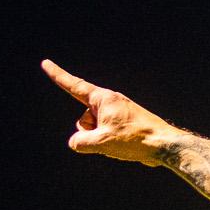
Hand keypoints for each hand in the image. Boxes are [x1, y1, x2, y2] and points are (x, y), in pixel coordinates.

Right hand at [41, 59, 184, 162]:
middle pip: (84, 119)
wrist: (164, 144)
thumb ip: (80, 142)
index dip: (58, 75)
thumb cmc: (135, 139)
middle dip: (89, 133)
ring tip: (121, 143)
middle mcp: (109, 102)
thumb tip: (76, 142)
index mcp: (103, 99)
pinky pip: (105, 135)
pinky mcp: (123, 124)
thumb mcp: (101, 142)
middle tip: (110, 139)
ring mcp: (116, 113)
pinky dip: (109, 142)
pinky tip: (124, 146)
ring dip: (100, 140)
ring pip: (94, 129)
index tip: (46, 64)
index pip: (74, 85)